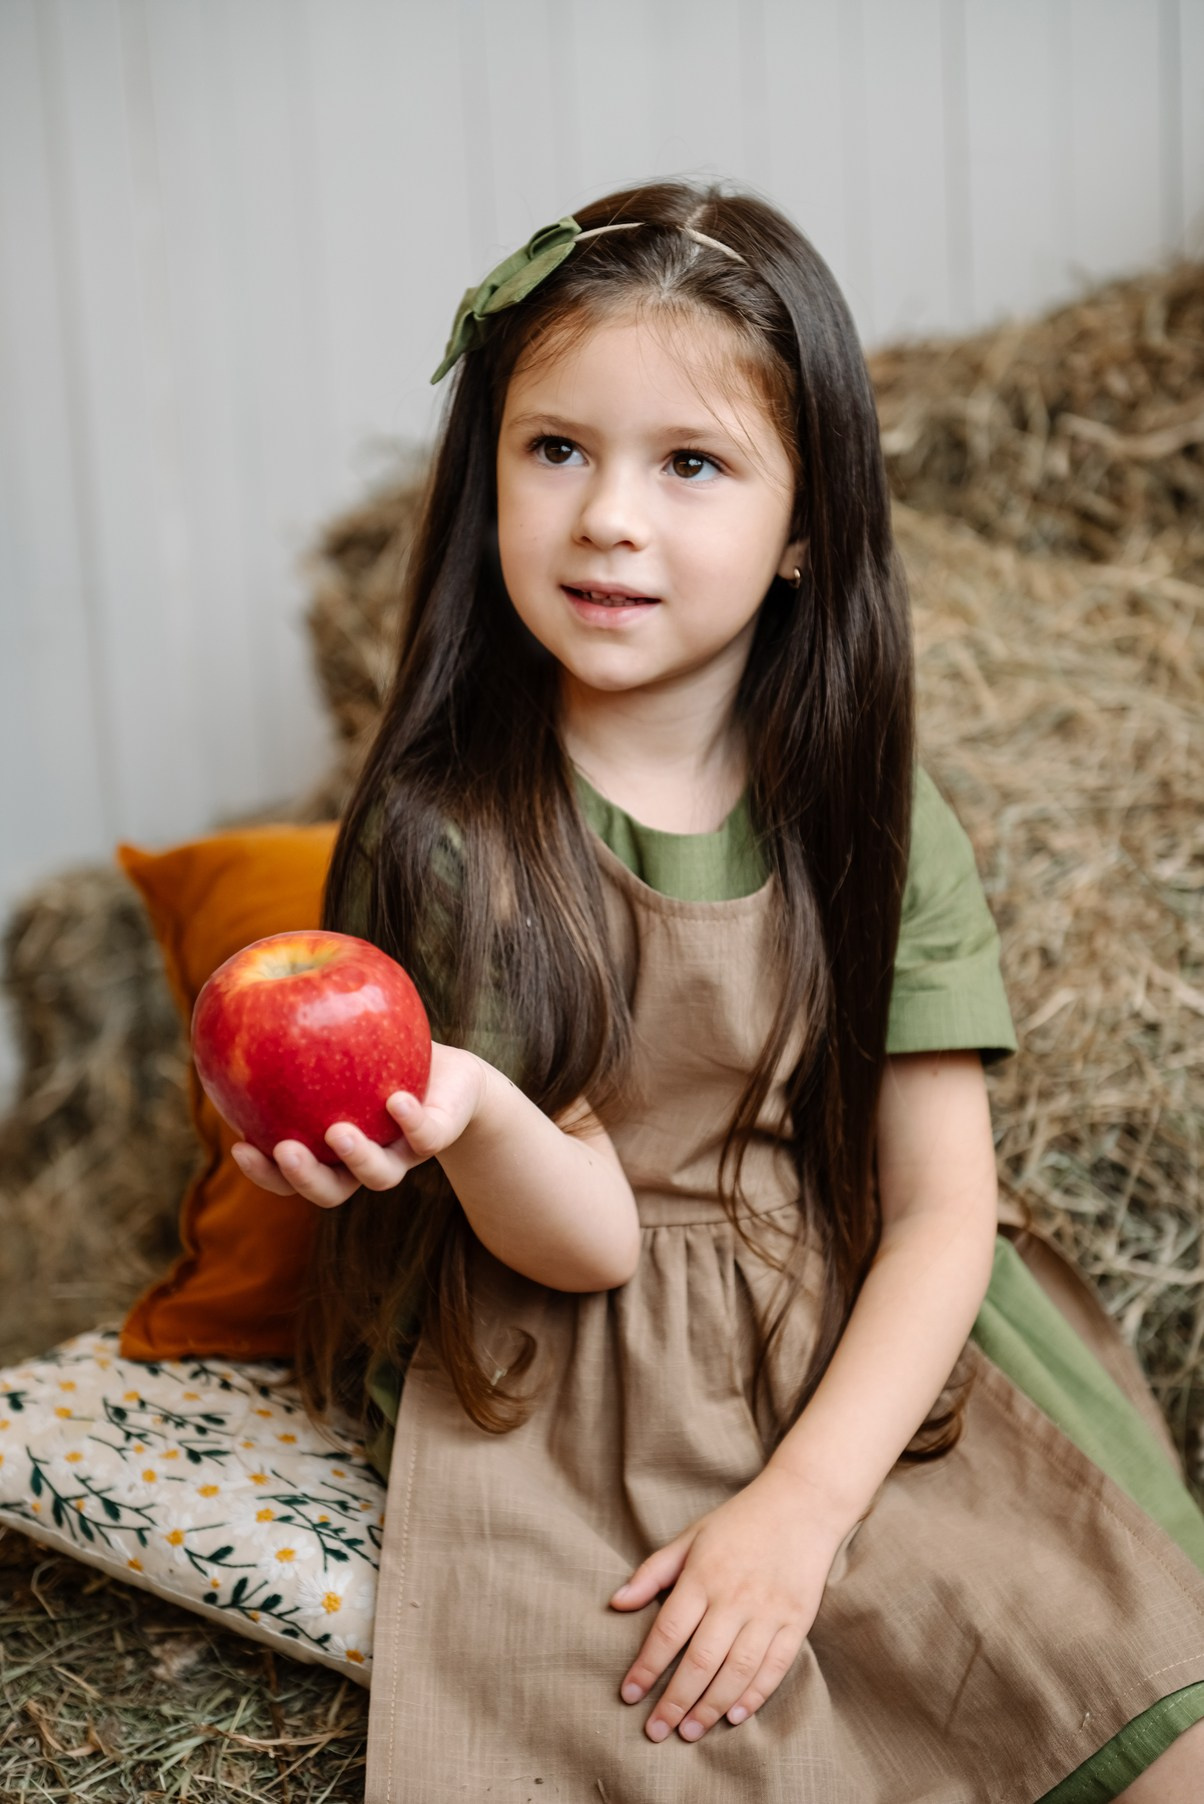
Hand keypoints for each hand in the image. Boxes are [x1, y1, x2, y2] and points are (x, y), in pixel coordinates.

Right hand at [229, 1040, 486, 1208]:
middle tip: (286, 1149)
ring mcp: (403, 1153)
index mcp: (329, 1153)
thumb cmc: (378, 1056)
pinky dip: (410, 1121)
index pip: (289, 1175)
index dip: (262, 1172)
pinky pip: (425, 1136)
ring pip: (380, 1176)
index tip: (240, 1147)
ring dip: (358, 1158)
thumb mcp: (334, 1038)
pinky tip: (396, 1099)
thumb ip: (293, 1029)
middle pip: (331, 1190)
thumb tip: (243, 986)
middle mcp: (364, 1162)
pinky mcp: (439, 1134)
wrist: (451, 1076)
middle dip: (304, 1177)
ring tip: (338, 1132)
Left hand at [610, 1466, 845, 1742]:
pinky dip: (754, 1695)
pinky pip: (775, 1668)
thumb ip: (653, 1572)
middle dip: (674, 1702)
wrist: (802, 1503)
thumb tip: (616, 1603)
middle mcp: (734, 1597)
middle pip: (699, 1662)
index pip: (668, 1632)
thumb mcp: (691, 1537)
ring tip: (689, 1732)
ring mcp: (768, 1611)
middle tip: (656, 1732)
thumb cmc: (739, 1522)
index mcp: (703, 1576)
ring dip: (710, 1707)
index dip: (646, 1667)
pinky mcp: (796, 1621)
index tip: (629, 1695)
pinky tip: (734, 1716)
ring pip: (736, 1672)